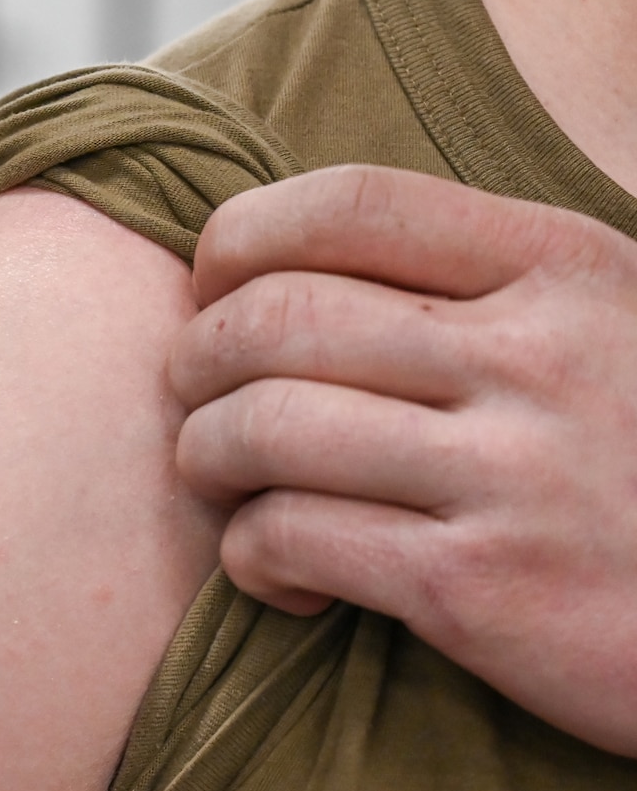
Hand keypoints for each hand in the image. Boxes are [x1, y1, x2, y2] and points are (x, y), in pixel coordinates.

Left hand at [171, 166, 636, 755]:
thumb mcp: (607, 330)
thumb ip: (476, 285)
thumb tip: (277, 265)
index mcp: (566, 267)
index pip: (349, 203)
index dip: (238, 241)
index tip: (214, 290)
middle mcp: (539, 356)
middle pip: (275, 318)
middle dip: (194, 361)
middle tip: (199, 402)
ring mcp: (512, 473)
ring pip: (262, 426)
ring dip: (205, 458)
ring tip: (230, 486)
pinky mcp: (478, 587)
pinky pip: (290, 538)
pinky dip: (251, 557)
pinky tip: (287, 575)